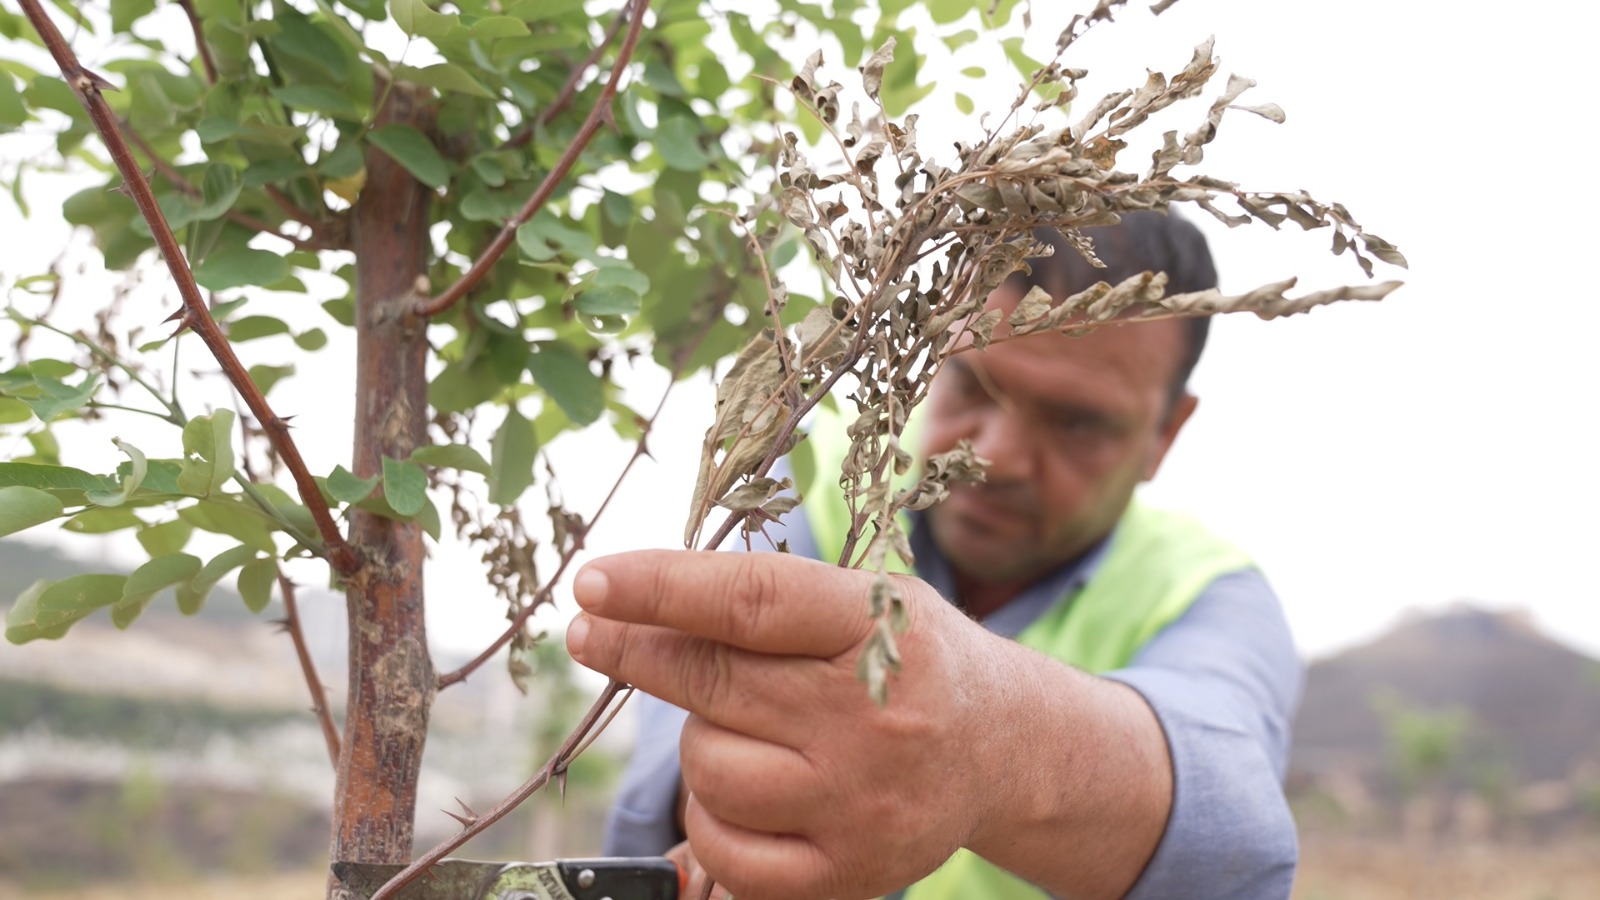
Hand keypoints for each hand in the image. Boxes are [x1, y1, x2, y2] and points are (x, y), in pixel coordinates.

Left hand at [566, 550, 1017, 899]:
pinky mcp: (847, 871)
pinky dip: (708, 818)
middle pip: (714, 681)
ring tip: (734, 727)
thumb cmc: (907, 660)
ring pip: (709, 769)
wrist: (1003, 749)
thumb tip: (634, 605)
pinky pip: (726, 851)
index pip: (751, 602)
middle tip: (594, 632)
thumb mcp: (864, 601)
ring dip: (697, 742)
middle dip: (637, 652)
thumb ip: (766, 601)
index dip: (661, 589)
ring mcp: (860, 802)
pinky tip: (735, 792)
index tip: (594, 583)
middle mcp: (873, 719)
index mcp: (879, 630)